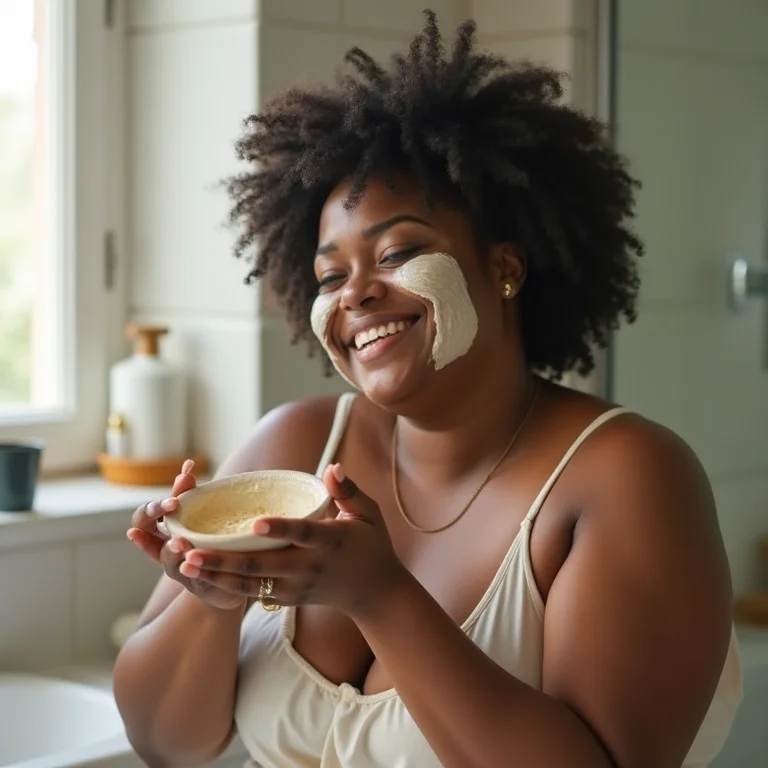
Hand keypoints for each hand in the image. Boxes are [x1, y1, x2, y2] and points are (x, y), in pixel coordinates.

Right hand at [126, 460, 245, 610]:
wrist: (227, 578)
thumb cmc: (209, 539)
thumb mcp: (199, 514)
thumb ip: (190, 494)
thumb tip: (187, 464)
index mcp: (161, 529)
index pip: (146, 513)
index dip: (155, 502)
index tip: (177, 485)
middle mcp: (162, 547)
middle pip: (143, 526)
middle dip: (155, 512)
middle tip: (173, 504)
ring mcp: (176, 566)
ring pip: (164, 557)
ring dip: (170, 547)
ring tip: (181, 541)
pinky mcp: (196, 582)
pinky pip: (189, 576)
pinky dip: (188, 568)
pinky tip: (190, 560)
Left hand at [183, 464, 405, 616]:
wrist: (375, 593)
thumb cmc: (372, 545)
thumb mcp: (369, 514)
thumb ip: (348, 491)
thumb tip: (332, 467)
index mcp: (330, 542)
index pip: (302, 534)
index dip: (279, 529)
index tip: (254, 523)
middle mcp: (308, 568)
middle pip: (261, 565)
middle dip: (223, 560)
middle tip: (189, 550)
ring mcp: (295, 587)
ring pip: (249, 584)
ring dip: (215, 574)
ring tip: (182, 564)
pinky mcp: (286, 599)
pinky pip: (251, 593)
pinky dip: (225, 585)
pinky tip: (199, 575)